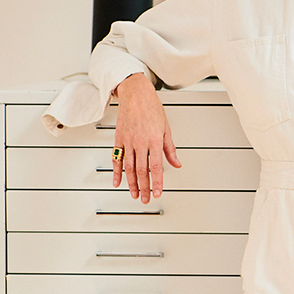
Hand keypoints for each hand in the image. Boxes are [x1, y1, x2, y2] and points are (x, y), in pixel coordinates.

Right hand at [112, 73, 181, 202]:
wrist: (135, 93)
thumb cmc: (151, 107)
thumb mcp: (166, 128)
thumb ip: (170, 149)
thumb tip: (176, 163)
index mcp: (154, 140)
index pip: (156, 167)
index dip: (157, 182)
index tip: (158, 193)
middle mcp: (140, 142)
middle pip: (142, 171)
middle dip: (144, 188)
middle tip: (146, 199)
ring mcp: (128, 141)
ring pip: (129, 167)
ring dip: (132, 184)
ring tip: (135, 195)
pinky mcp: (119, 139)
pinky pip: (117, 158)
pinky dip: (116, 172)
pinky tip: (118, 182)